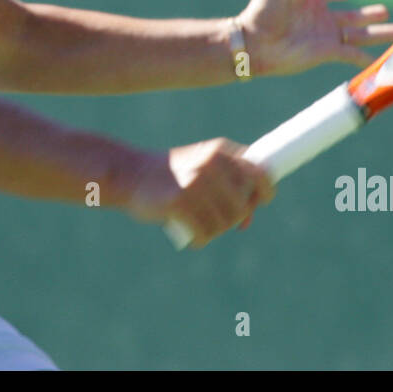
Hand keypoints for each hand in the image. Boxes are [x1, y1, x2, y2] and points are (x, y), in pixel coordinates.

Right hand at [124, 139, 274, 247]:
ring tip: (200, 227)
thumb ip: (227, 185)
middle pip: (243, 206)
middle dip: (233, 219)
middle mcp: (211, 164)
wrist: (129, 174)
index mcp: (220, 151)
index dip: (263, 194)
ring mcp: (195, 183)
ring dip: (215, 231)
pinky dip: (200, 240)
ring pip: (225, 223)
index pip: (259, 174)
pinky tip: (193, 238)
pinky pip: (205, 233)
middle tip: (215, 220)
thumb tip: (248, 220)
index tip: (256, 204)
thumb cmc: (170, 175)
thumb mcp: (200, 166)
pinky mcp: (180, 203)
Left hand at [236, 0, 392, 75]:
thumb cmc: (262, 9)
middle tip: (387, 12)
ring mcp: (325, 36)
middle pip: (354, 16)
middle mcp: (321, 17)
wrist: (254, 43)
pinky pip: (353, 54)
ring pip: (361, 35)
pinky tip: (383, 61)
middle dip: (371, 15)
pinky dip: (368, 57)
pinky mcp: (326, 52)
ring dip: (381, 33)